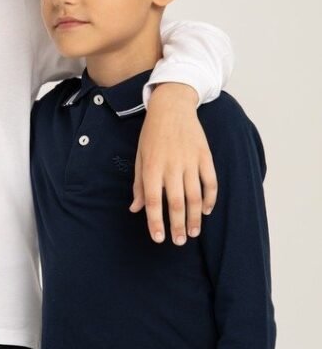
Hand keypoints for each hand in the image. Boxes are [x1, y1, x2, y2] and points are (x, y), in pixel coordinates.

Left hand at [130, 83, 216, 243]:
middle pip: (177, 203)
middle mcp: (172, 166)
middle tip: (179, 242)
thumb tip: (136, 209)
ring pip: (195, 196)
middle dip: (178, 226)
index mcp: (152, 167)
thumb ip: (139, 185)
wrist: (172, 106)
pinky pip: (211, 182)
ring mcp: (190, 161)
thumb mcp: (139, 157)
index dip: (156, 222)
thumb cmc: (152, 134)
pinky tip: (206, 211)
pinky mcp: (205, 156)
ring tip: (193, 233)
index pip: (154, 201)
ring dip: (195, 218)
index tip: (159, 239)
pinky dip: (210, 198)